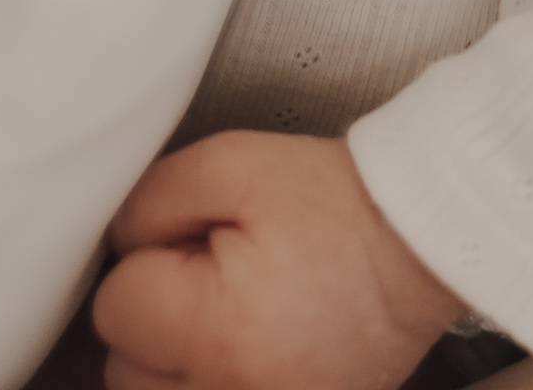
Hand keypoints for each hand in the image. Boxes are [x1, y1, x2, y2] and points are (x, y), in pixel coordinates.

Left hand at [97, 130, 467, 389]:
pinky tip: (241, 347)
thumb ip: (152, 199)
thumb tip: (114, 242)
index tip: (198, 240)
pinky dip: (207, 378)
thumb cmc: (331, 201)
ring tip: (228, 314)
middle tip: (213, 277)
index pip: (115, 307)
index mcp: (218, 332)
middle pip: (125, 370)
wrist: (417, 244)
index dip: (149, 260)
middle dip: (153, 318)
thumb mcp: (233, 164)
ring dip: (172, 360)